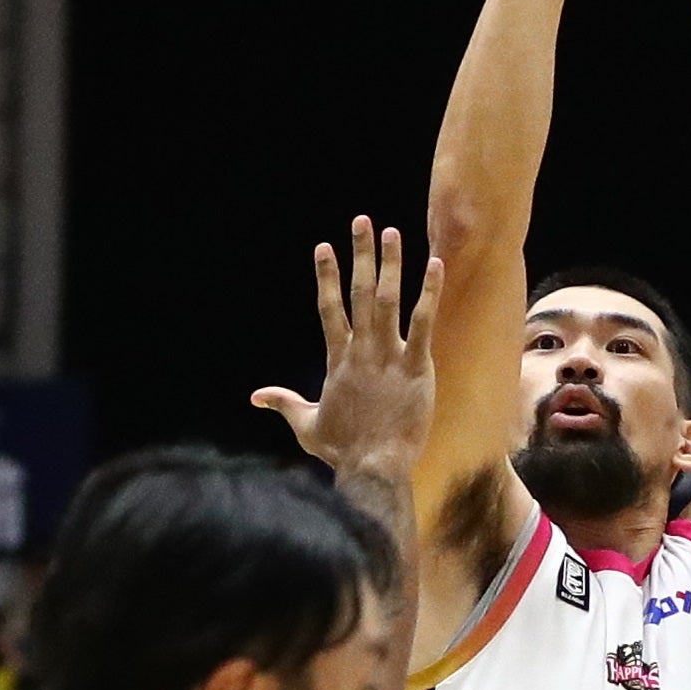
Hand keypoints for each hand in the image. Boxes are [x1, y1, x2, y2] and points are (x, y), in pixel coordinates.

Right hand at [251, 216, 442, 505]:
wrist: (373, 467)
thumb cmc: (342, 450)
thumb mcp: (306, 425)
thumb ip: (283, 403)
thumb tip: (255, 397)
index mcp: (338, 360)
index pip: (329, 308)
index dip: (327, 276)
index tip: (323, 247)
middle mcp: (361, 351)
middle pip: (359, 293)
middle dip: (360, 255)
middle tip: (362, 222)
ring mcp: (389, 356)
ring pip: (388, 300)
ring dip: (391, 264)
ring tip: (393, 232)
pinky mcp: (416, 366)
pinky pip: (424, 323)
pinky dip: (429, 293)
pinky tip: (435, 266)